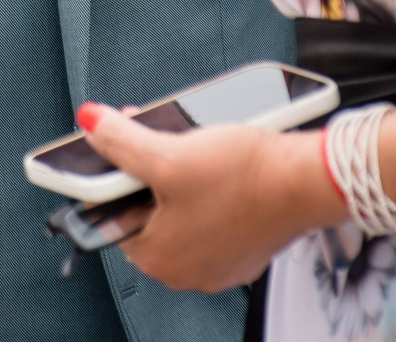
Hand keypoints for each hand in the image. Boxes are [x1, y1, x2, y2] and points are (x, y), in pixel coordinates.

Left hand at [77, 102, 347, 292]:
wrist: (305, 179)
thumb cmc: (244, 177)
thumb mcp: (166, 152)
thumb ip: (119, 140)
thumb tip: (90, 123)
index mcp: (157, 258)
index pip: (114, 214)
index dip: (117, 175)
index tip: (124, 149)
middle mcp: (187, 271)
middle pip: (149, 212)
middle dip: (152, 174)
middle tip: (166, 144)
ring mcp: (219, 263)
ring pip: (183, 212)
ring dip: (182, 180)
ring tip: (197, 153)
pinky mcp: (246, 248)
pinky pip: (215, 216)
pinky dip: (214, 192)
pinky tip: (223, 168)